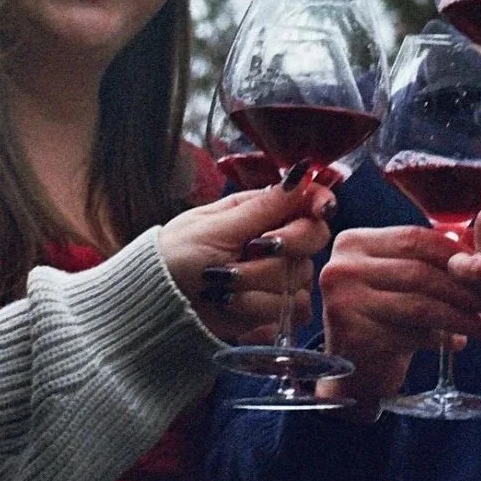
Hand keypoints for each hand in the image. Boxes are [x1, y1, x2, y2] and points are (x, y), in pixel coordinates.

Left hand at [158, 179, 333, 343]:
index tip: (321, 210)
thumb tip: (300, 172)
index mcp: (260, 212)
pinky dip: (259, 308)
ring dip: (257, 283)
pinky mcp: (273, 307)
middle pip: (313, 238)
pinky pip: (290, 309)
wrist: (159, 303)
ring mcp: (275, 275)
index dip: (320, 203)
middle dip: (284, 248)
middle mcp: (274, 240)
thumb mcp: (216, 227)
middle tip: (253, 250)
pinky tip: (232, 304)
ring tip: (223, 285)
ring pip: (299, 278)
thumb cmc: (176, 256)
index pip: (308, 202)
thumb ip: (263, 207)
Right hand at [319, 225, 480, 415]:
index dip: (455, 253)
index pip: (415, 238)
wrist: (354, 370)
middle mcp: (341, 268)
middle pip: (419, 271)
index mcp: (353, 242)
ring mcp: (343, 302)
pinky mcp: (354, 336)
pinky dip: (441, 339)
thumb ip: (431, 263)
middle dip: (463, 289)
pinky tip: (458, 342)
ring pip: (419, 305)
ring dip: (460, 317)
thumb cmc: (384, 318)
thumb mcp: (401, 281)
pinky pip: (412, 334)